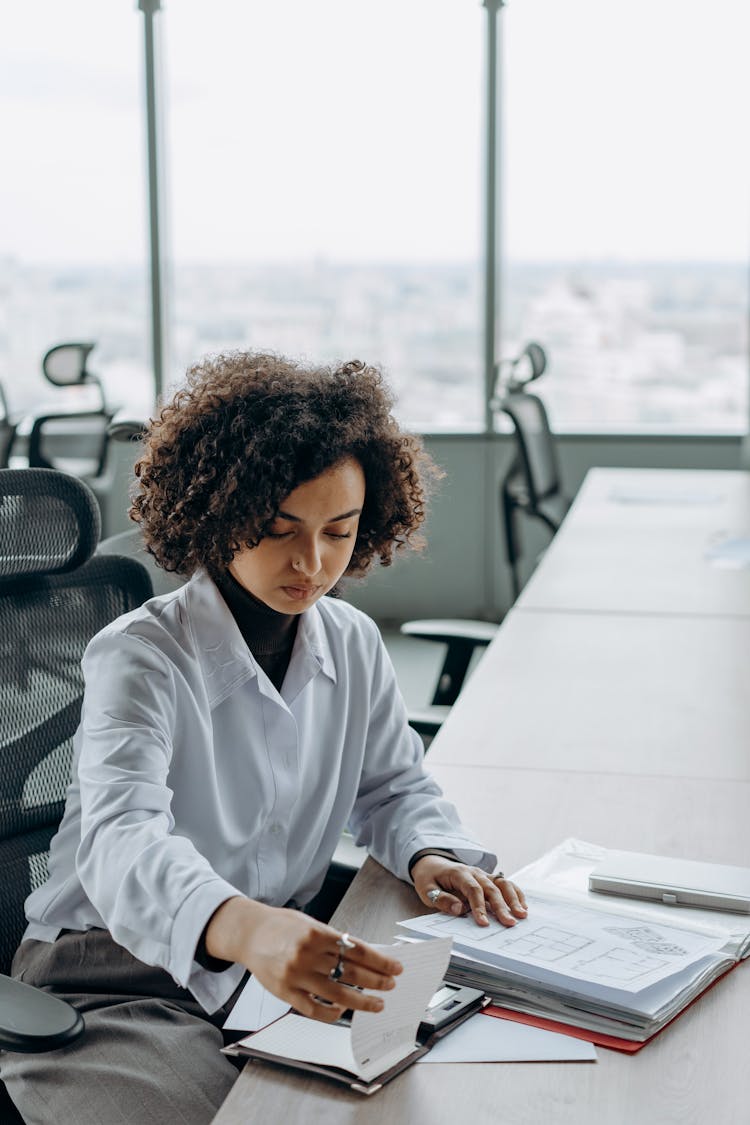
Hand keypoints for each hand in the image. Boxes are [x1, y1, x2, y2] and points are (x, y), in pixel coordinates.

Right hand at [205, 897, 402, 1022]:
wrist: (249, 933)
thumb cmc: (282, 926)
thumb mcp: (310, 924)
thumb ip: (334, 939)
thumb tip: (364, 955)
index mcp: (317, 933)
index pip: (357, 950)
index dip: (380, 961)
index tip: (395, 968)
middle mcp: (308, 954)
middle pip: (351, 973)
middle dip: (376, 981)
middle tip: (391, 985)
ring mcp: (296, 975)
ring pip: (337, 994)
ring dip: (362, 1001)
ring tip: (377, 1003)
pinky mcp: (286, 993)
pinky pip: (315, 1010)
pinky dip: (333, 1013)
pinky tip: (344, 1010)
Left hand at [411, 856, 526, 927]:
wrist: (433, 864)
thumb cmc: (429, 879)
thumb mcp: (426, 889)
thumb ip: (441, 899)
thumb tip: (459, 910)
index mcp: (459, 873)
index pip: (472, 889)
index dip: (479, 906)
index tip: (483, 923)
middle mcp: (474, 872)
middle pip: (491, 888)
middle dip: (501, 906)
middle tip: (510, 923)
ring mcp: (483, 875)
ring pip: (502, 884)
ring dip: (513, 899)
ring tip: (522, 915)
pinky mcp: (488, 880)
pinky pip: (505, 884)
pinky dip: (515, 894)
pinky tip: (523, 906)